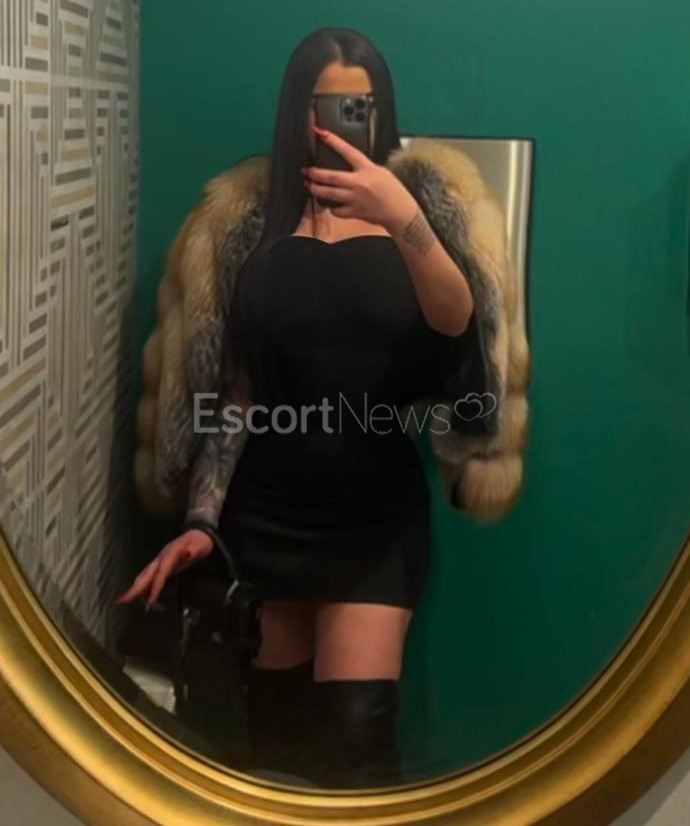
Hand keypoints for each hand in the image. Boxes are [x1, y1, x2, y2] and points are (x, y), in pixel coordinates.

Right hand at [114, 529, 213, 609]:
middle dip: (135, 587)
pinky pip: (150, 575)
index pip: (161, 572)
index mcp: (171, 553)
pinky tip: (139, 595)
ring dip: (136, 587)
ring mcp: (160, 560)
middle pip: (147, 573)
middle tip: (122, 600)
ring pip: (146, 574)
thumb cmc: (201, 541)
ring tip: (124, 600)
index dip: (155, 586)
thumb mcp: (201, 545)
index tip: (150, 601)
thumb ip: (194, 550)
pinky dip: (143, 585)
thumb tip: (187, 554)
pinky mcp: (162, 564)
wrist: (200, 533)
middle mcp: (162, 557)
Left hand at [302, 126, 418, 232]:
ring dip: (316, 189)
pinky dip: (332, 208)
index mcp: (367, 169)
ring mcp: (356, 199)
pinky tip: (330, 205)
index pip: (348, 151)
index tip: (320, 132)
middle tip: (306, 171)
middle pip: (331, 176)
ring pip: (329, 194)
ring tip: (309, 185)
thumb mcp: (381, 172)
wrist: (400, 212)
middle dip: (315, 173)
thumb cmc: (393, 191)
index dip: (333, 141)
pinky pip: (337, 210)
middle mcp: (359, 183)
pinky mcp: (355, 212)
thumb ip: (364, 169)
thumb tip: (351, 166)